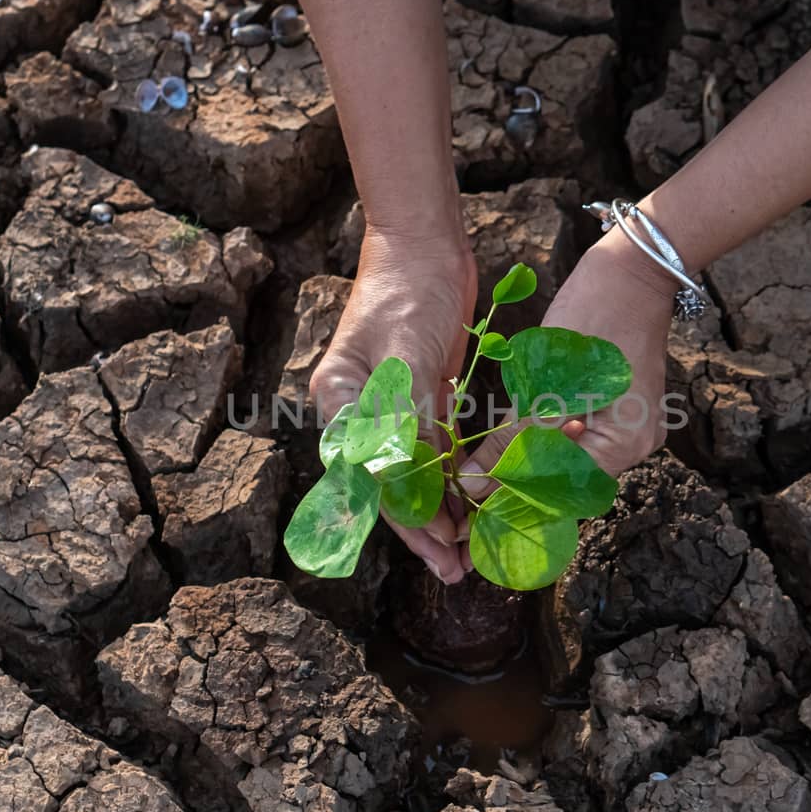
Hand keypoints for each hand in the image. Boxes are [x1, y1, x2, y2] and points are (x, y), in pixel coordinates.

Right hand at [309, 224, 477, 582]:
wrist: (425, 244)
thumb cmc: (407, 291)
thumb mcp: (405, 356)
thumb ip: (403, 418)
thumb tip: (404, 482)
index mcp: (339, 403)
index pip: (373, 478)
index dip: (407, 519)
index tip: (440, 549)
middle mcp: (358, 412)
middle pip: (391, 483)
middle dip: (425, 527)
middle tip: (457, 567)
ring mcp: (389, 405)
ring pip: (415, 471)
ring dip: (441, 508)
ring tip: (469, 545)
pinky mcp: (420, 395)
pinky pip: (434, 448)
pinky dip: (451, 476)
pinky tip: (471, 503)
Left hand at [458, 232, 679, 544]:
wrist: (631, 268)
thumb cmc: (593, 315)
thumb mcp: (544, 383)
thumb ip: (511, 440)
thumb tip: (473, 486)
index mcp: (622, 447)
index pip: (559, 496)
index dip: (512, 509)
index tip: (471, 524)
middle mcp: (632, 447)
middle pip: (563, 485)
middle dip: (514, 496)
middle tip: (467, 510)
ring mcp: (628, 428)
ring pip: (565, 463)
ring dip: (523, 471)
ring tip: (477, 486)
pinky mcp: (616, 409)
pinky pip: (573, 440)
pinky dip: (540, 446)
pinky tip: (506, 452)